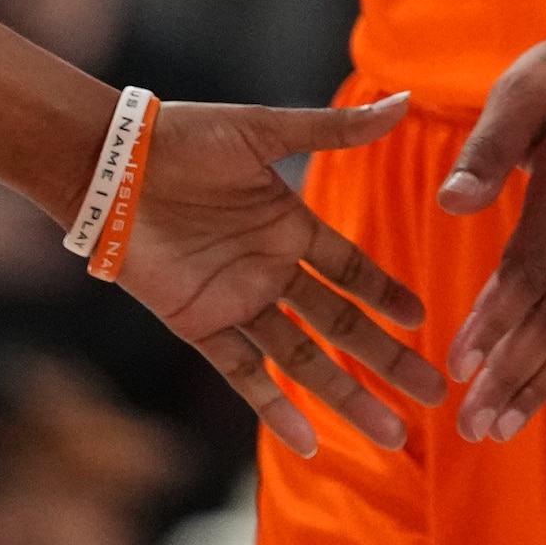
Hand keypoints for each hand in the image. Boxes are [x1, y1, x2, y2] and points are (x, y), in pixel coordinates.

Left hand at [107, 94, 447, 455]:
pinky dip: (274, 410)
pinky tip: (307, 442)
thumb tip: (404, 102)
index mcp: (291, 227)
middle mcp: (271, 271)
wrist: (111, 166)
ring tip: (389, 432)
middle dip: (387, 361)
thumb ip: (333, 130)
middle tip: (434, 393)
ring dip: (346, 396)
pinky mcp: (198, 325)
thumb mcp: (264, 130)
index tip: (424, 322)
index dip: (387, 296)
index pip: (352, 272)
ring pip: (303, 360)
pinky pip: (242, 374)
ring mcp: (237, 302)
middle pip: (342, 326)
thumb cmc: (185, 137)